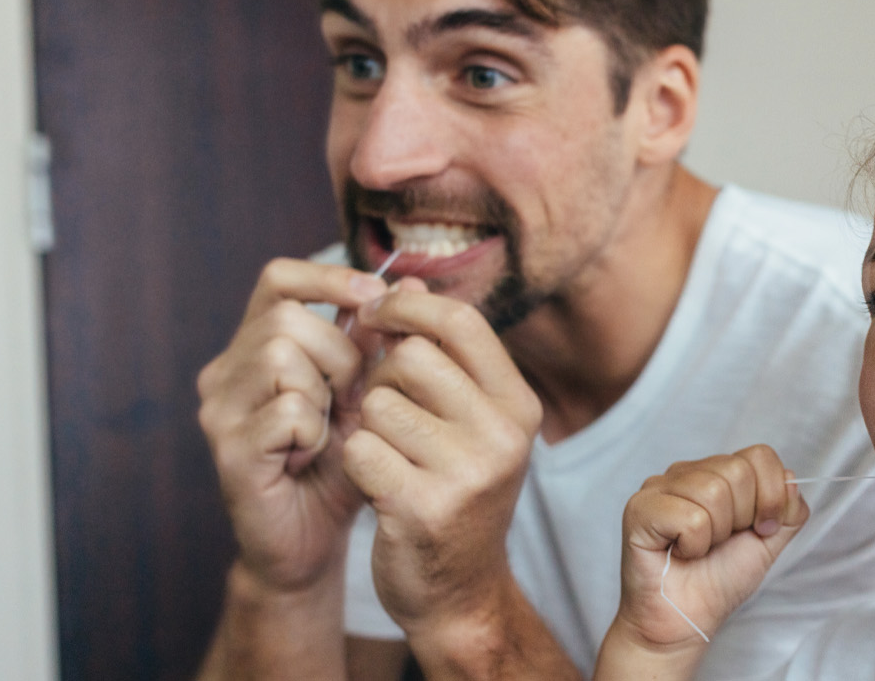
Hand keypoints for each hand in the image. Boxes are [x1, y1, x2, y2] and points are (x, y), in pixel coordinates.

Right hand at [195, 258, 390, 594]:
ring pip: (281, 355)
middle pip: (286, 318)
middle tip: (350, 399)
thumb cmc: (338, 467)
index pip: (277, 279)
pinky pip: (287, 410)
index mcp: (253, 348)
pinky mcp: (227, 449)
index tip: (373, 297)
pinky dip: (313, 432)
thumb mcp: (366, 396)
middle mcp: (225, 372)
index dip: (327, 278)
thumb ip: (378, 343)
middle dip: (338, 353)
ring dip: (325, 393)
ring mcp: (219, 410)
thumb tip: (410, 282)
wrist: (311, 544)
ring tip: (328, 430)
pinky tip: (310, 456)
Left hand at [335, 278, 546, 635]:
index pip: (461, 321)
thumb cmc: (454, 493)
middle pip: (412, 357)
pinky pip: (360, 450)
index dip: (408, 306)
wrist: (459, 594)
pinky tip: (377, 487)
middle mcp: (503, 436)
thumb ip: (439, 355)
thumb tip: (400, 279)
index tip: (374, 313)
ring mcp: (467, 474)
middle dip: (381, 378)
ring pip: (378, 404)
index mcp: (519, 405)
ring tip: (388, 457)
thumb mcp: (467, 422)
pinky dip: (355, 464)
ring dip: (367, 426)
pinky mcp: (422, 508)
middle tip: (384, 412)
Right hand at [607, 445, 808, 652]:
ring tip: (698, 549)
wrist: (685, 622)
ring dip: (716, 534)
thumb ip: (787, 510)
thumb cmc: (718, 581)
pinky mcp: (639, 509)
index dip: (771, 496)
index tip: (761, 529)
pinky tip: (680, 553)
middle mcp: (685, 472)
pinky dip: (694, 545)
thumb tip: (790, 478)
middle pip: (737, 471)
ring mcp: (658, 487)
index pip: (759, 455)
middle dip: (742, 518)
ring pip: (713, 491)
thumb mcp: (768, 542)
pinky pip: (690, 517)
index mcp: (715, 473)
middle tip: (721, 543)